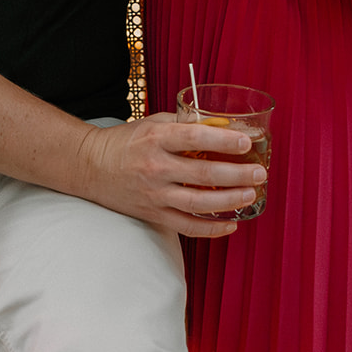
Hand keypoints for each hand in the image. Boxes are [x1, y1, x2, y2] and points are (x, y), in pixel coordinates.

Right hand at [75, 112, 265, 237]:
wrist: (92, 166)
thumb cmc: (127, 141)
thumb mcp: (155, 123)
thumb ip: (187, 125)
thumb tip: (224, 127)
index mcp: (156, 139)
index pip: (195, 138)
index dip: (223, 140)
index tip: (247, 142)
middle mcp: (155, 167)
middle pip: (203, 173)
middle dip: (236, 174)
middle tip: (259, 172)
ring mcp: (154, 194)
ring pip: (198, 203)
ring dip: (229, 201)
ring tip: (251, 194)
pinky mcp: (153, 214)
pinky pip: (186, 226)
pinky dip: (211, 229)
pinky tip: (231, 224)